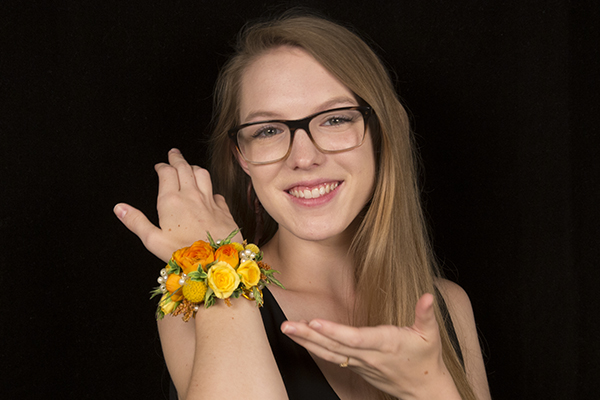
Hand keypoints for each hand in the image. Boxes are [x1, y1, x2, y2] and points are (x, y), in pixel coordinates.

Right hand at [114, 148, 240, 261]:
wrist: (218, 261)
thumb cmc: (184, 253)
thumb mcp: (153, 240)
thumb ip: (136, 222)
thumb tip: (119, 207)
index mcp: (171, 201)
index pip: (166, 173)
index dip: (162, 166)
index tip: (159, 166)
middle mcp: (191, 196)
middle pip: (185, 168)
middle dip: (177, 159)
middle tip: (173, 153)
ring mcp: (209, 201)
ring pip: (203, 174)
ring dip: (194, 167)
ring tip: (189, 165)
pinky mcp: (223, 210)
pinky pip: (217, 192)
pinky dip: (211, 188)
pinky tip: (209, 192)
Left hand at [281, 293, 459, 398]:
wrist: (423, 390)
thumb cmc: (426, 358)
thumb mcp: (430, 334)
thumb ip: (425, 313)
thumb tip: (428, 296)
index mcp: (386, 343)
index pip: (355, 338)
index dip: (334, 331)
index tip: (315, 322)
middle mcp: (369, 355)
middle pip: (334, 346)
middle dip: (309, 335)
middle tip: (287, 325)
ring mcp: (360, 363)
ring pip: (329, 353)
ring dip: (306, 341)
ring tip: (288, 329)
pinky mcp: (356, 367)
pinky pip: (331, 358)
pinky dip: (315, 348)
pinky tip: (302, 339)